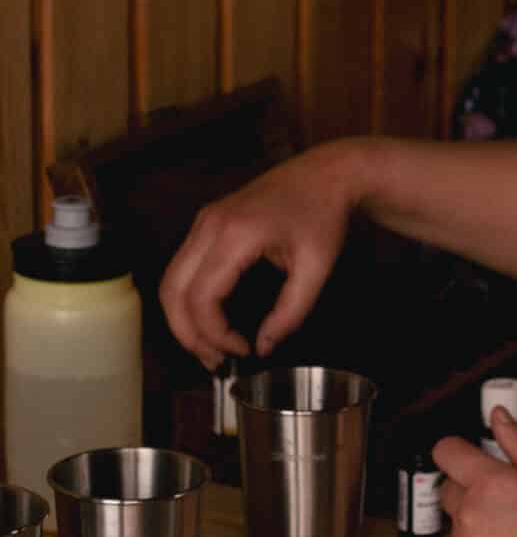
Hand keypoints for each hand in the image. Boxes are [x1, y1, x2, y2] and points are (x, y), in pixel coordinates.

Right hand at [159, 143, 357, 368]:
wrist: (326, 174)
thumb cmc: (324, 215)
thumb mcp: (316, 269)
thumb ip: (291, 313)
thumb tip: (264, 346)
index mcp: (236, 233)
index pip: (202, 296)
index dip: (215, 333)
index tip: (243, 350)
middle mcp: (209, 225)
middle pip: (172, 291)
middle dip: (188, 334)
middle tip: (215, 362)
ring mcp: (204, 221)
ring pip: (171, 281)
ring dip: (183, 319)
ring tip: (211, 349)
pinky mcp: (207, 224)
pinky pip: (182, 268)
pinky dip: (188, 300)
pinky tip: (210, 321)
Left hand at [435, 413, 516, 536]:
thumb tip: (499, 417)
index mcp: (491, 484)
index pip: (446, 452)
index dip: (457, 451)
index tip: (471, 456)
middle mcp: (469, 515)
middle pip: (448, 488)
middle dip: (470, 488)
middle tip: (507, 501)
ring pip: (458, 523)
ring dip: (477, 522)